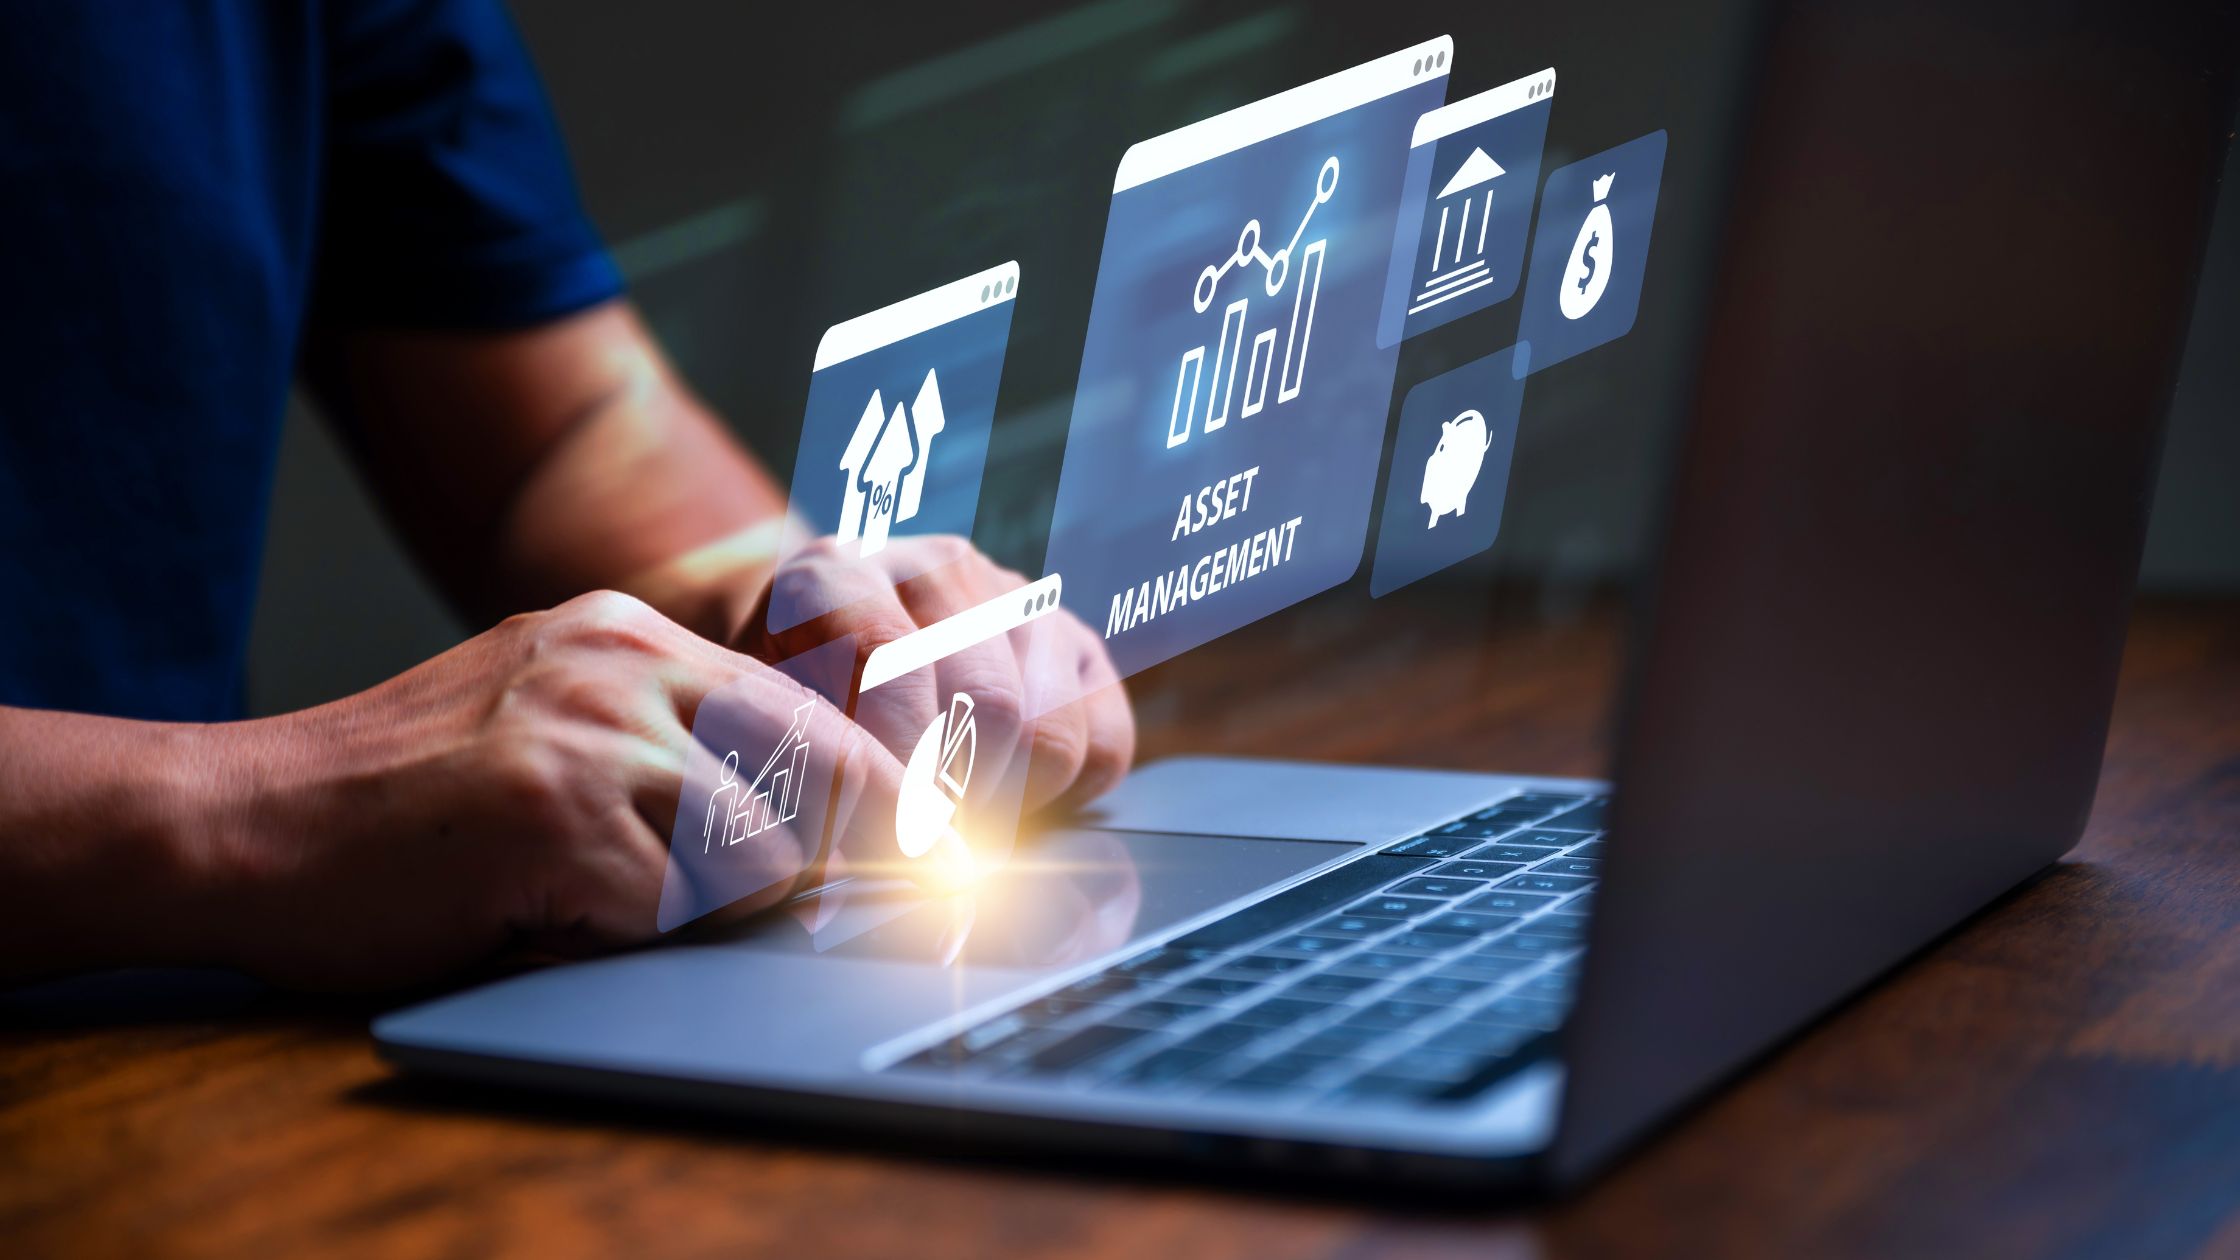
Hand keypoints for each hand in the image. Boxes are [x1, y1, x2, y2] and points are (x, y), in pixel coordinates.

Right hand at [193, 591, 901, 988]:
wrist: (237, 820)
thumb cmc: (400, 800)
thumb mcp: (551, 722)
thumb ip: (671, 747)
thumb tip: (817, 825)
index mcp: (629, 630)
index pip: (809, 709)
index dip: (878, 788)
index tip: (929, 843)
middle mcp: (621, 660)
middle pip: (820, 764)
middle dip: (856, 848)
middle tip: (877, 894)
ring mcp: (589, 729)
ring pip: (758, 845)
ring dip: (715, 905)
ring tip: (610, 898)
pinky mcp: (554, 812)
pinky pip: (670, 905)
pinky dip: (630, 936)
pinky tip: (548, 914)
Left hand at [736, 535, 1134, 820]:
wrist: (823, 652)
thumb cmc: (789, 706)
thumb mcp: (769, 727)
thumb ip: (808, 776)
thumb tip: (867, 870)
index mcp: (839, 573)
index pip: (891, 663)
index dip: (896, 764)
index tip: (885, 834)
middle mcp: (936, 566)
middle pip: (988, 704)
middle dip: (958, 798)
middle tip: (925, 843)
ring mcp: (1017, 598)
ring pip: (1052, 727)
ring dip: (1009, 801)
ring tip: (959, 820)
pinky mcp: (1078, 643)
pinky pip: (1106, 741)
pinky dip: (1067, 792)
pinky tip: (1010, 794)